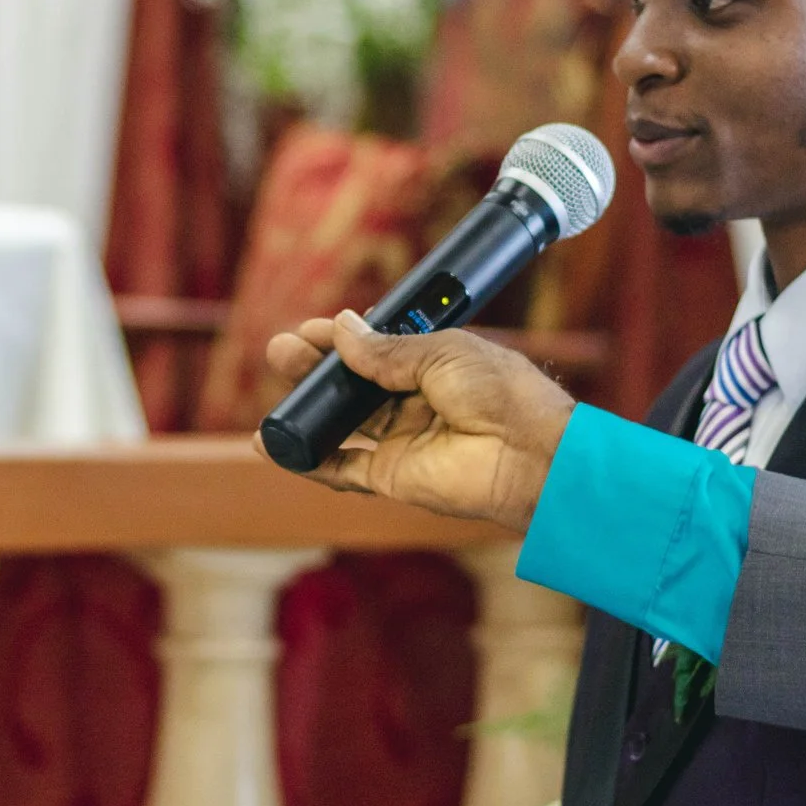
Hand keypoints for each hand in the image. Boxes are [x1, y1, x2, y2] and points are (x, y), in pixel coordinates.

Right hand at [261, 312, 575, 531]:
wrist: (529, 453)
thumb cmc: (502, 393)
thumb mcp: (441, 353)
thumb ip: (386, 350)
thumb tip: (343, 329)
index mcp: (435, 364)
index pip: (378, 349)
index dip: (343, 339)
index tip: (310, 329)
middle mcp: (416, 402)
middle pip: (354, 385)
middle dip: (317, 367)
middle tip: (281, 351)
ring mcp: (403, 440)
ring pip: (343, 424)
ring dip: (309, 409)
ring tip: (278, 389)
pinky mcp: (393, 476)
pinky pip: (343, 468)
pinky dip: (310, 461)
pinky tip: (276, 447)